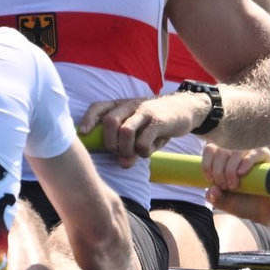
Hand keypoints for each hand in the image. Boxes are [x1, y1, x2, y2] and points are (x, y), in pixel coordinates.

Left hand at [80, 92, 207, 166]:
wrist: (185, 108)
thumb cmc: (156, 122)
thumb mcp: (140, 130)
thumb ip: (129, 146)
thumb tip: (124, 163)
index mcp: (121, 105)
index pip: (98, 108)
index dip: (88, 120)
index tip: (83, 133)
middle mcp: (130, 105)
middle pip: (109, 122)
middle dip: (109, 143)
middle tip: (118, 152)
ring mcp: (144, 112)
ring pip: (125, 131)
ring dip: (126, 149)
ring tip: (133, 154)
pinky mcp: (159, 121)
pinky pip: (144, 140)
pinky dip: (143, 151)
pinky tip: (148, 151)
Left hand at [203, 145, 269, 229]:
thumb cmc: (248, 205)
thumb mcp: (228, 204)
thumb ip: (217, 199)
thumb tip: (210, 191)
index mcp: (225, 160)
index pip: (211, 149)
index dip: (206, 162)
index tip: (209, 179)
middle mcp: (239, 153)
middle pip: (222, 149)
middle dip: (218, 169)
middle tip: (223, 186)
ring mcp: (255, 154)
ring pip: (237, 149)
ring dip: (230, 168)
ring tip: (233, 186)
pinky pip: (257, 151)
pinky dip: (246, 161)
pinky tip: (242, 173)